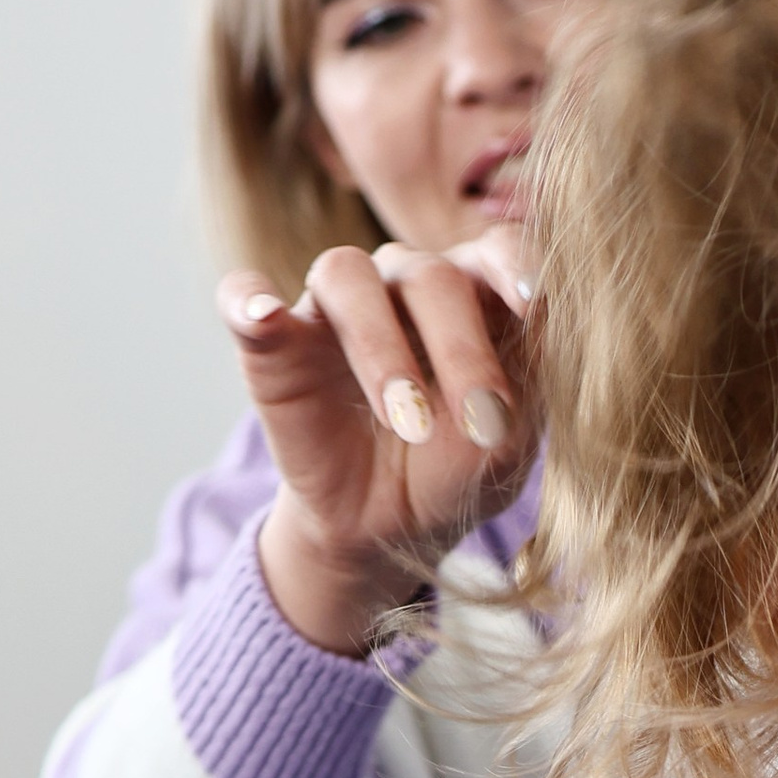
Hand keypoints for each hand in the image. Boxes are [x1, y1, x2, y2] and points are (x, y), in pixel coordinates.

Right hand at [220, 232, 533, 653]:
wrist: (387, 526)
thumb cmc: (457, 471)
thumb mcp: (505, 447)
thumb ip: (520, 394)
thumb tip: (525, 348)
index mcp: (475, 297)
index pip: (495, 252)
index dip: (514, 265)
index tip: (534, 302)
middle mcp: (406, 284)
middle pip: (430, 274)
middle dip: (461, 348)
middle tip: (482, 422)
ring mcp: (337, 305)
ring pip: (346, 273)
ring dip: (379, 346)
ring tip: (407, 421)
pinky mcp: (274, 338)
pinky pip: (243, 295)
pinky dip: (248, 299)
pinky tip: (261, 315)